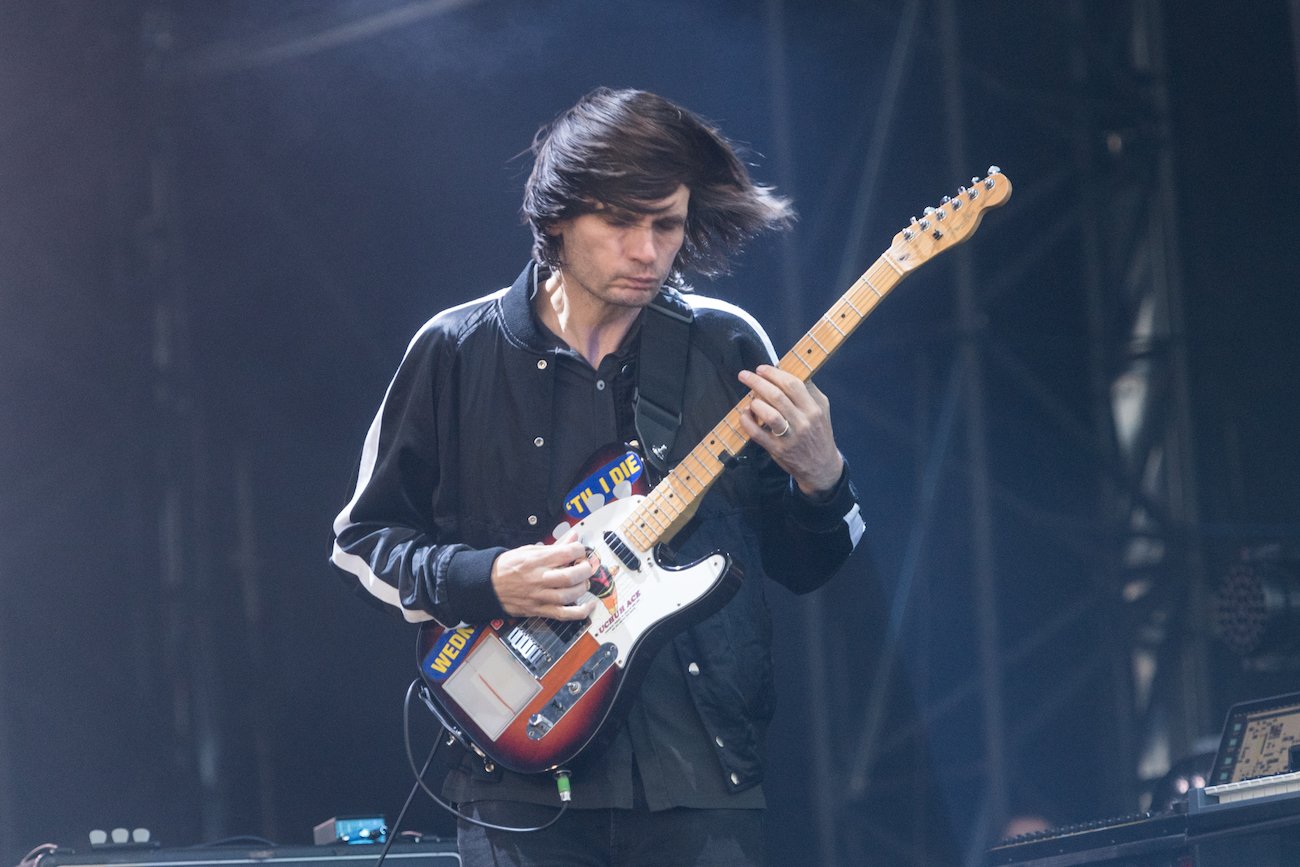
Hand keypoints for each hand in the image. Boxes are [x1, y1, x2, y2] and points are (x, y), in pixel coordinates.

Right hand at [491, 540, 598, 619]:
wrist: (488, 585)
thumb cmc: (508, 566)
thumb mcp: (529, 550)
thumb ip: (555, 546)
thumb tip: (573, 537)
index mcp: (536, 560)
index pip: (567, 553)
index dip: (580, 550)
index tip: (580, 551)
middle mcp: (539, 578)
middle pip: (571, 576)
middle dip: (585, 569)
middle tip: (585, 566)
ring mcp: (539, 596)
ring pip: (570, 595)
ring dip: (583, 587)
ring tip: (583, 581)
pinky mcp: (539, 610)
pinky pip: (564, 614)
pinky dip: (580, 612)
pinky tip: (589, 606)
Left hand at [738, 365, 843, 496]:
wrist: (821, 466)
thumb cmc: (818, 433)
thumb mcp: (821, 410)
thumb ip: (808, 391)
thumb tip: (787, 371)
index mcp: (814, 408)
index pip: (792, 384)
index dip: (774, 374)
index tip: (761, 369)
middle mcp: (803, 421)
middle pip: (777, 396)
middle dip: (757, 382)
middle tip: (744, 375)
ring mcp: (790, 437)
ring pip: (768, 414)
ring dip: (754, 402)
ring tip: (750, 399)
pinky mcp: (777, 450)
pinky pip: (757, 433)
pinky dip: (747, 421)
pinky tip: (744, 414)